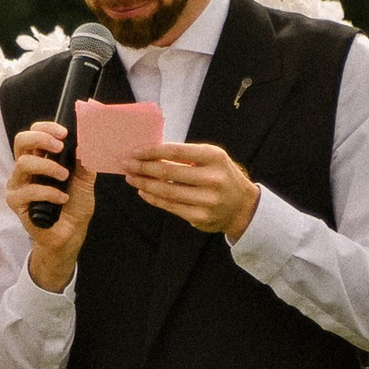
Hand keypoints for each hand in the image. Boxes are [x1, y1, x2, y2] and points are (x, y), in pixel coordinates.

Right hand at [5, 119, 96, 289]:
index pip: (34, 133)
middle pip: (21, 141)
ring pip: (23, 164)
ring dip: (47, 168)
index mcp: (39, 158)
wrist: (70, 233)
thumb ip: (83, 161)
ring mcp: (18, 184)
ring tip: (65, 177)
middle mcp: (25, 168)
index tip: (64, 132)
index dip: (46, 128)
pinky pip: (28, 191)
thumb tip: (85, 141)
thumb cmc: (74, 205)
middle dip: (41, 139)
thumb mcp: (84, 179)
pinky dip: (48, 193)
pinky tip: (62, 199)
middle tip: (60, 146)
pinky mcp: (16, 202)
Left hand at [130, 145, 258, 239]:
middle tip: (126, 163)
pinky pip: (170, 206)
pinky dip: (153, 198)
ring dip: (144, 183)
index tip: (135, 151)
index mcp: (213, 157)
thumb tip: (150, 153)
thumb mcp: (211, 158)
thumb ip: (185, 154)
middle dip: (142, 167)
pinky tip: (142, 192)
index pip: (175, 151)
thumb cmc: (220, 175)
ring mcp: (206, 199)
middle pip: (167, 171)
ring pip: (166, 190)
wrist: (242, 206)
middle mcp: (211, 178)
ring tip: (131, 177)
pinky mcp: (200, 216)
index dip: (152, 151)